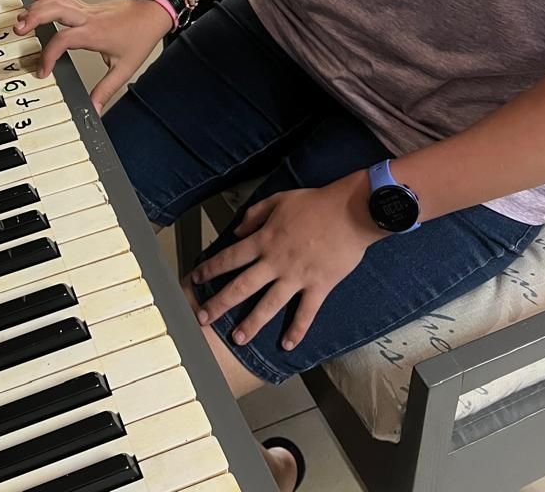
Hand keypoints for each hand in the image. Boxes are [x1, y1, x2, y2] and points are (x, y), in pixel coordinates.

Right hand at [13, 0, 171, 112]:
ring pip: (57, 1)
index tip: (43, 70)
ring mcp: (86, 9)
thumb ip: (106, 90)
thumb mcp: (125, 68)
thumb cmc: (140, 35)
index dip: (50, 55)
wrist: (153, 13)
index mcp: (94, 33)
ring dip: (37, 7)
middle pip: (55, 10)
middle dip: (35, 18)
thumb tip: (94, 110)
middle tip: (20, 30)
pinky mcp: (86, 6)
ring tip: (22, 17)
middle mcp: (87, 18)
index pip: (64, 39)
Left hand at [191, 175, 385, 350]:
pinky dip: (297, 330)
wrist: (350, 212)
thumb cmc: (314, 203)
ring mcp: (297, 277)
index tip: (194, 279)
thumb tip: (236, 232)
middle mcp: (275, 261)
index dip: (210, 268)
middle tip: (203, 319)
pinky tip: (287, 345)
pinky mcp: (319, 286)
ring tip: (237, 339)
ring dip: (252, 323)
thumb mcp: (279, 200)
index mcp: (264, 239)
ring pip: (269, 305)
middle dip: (219, 303)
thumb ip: (254, 215)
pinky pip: (306, 313)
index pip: (230, 257)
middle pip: (242, 286)